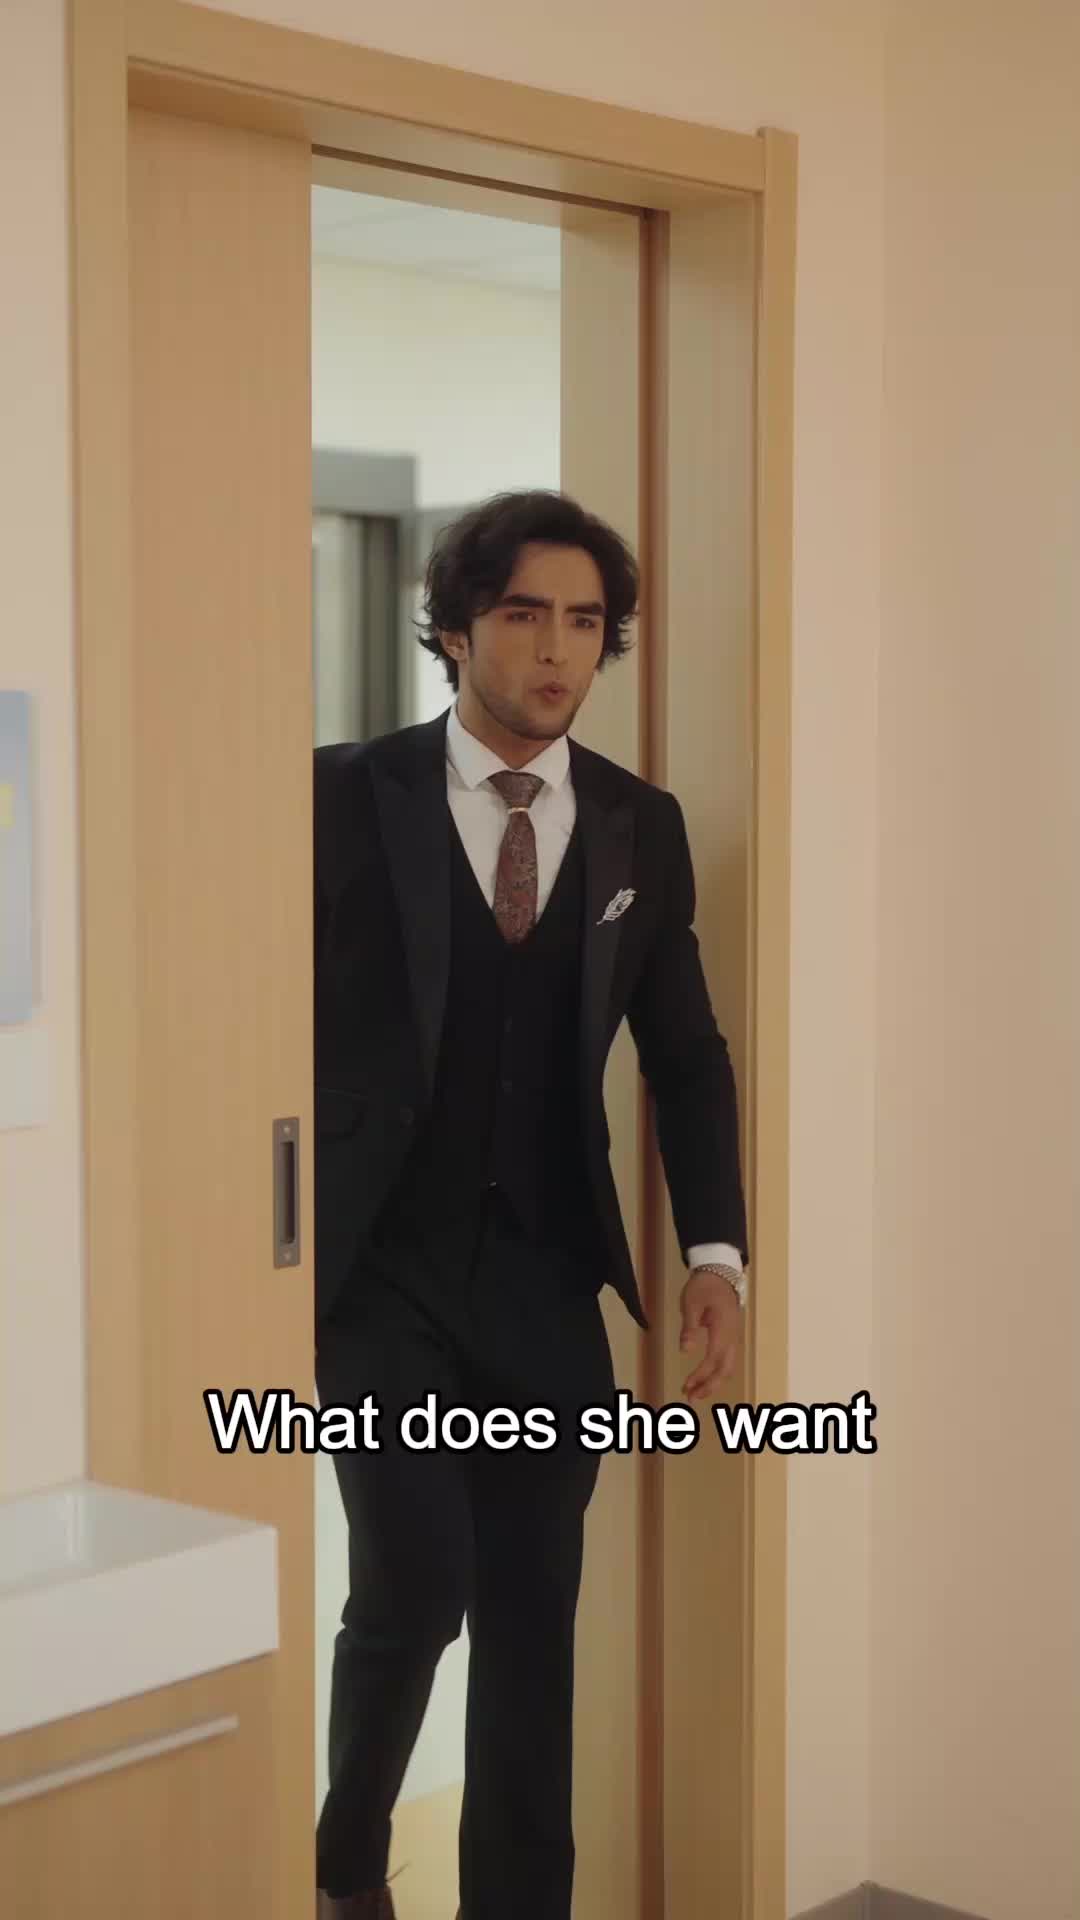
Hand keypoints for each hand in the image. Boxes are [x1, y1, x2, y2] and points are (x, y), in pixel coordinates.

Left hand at [679, 1267, 742, 1400]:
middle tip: (691, 1398)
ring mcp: (733, 1337)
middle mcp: (732, 1337)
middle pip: (726, 1369)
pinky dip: (716, 1373)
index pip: (713, 1359)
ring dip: (713, 1382)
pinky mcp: (730, 1337)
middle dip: (710, 1386)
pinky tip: (704, 1379)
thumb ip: (689, 1328)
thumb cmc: (703, 1287)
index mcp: (723, 1329)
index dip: (700, 1375)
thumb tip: (685, 1351)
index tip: (686, 1385)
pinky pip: (726, 1360)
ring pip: (728, 1367)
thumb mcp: (691, 1303)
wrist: (719, 1273)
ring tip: (695, 1393)